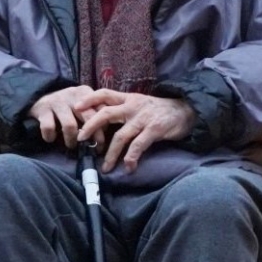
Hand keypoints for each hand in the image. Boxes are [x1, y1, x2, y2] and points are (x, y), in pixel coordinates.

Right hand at [28, 84, 106, 146]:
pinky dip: (50, 136)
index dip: (104, 127)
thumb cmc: (67, 106)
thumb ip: (94, 113)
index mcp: (85, 92)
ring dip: (71, 139)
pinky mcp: (42, 109)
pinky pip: (49, 127)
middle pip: (89, 117)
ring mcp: (57, 101)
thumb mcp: (82, 104)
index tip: (103, 141)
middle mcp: (72, 94)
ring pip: (70, 125)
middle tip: (95, 148)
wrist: (39, 97)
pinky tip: (51, 139)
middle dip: (94, 136)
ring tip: (71, 145)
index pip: (101, 109)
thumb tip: (106, 134)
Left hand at [79, 90, 194, 171]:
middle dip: (91, 126)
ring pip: (120, 136)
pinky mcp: (154, 130)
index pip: (104, 94)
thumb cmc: (159, 110)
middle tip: (81, 140)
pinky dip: (131, 159)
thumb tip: (101, 119)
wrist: (186, 111)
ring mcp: (143, 118)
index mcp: (128, 99)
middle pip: (106, 113)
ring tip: (106, 167)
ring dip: (111, 154)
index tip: (75, 107)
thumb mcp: (139, 104)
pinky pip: (138, 146)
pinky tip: (129, 168)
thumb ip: (123, 109)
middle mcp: (133, 106)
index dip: (89, 99)